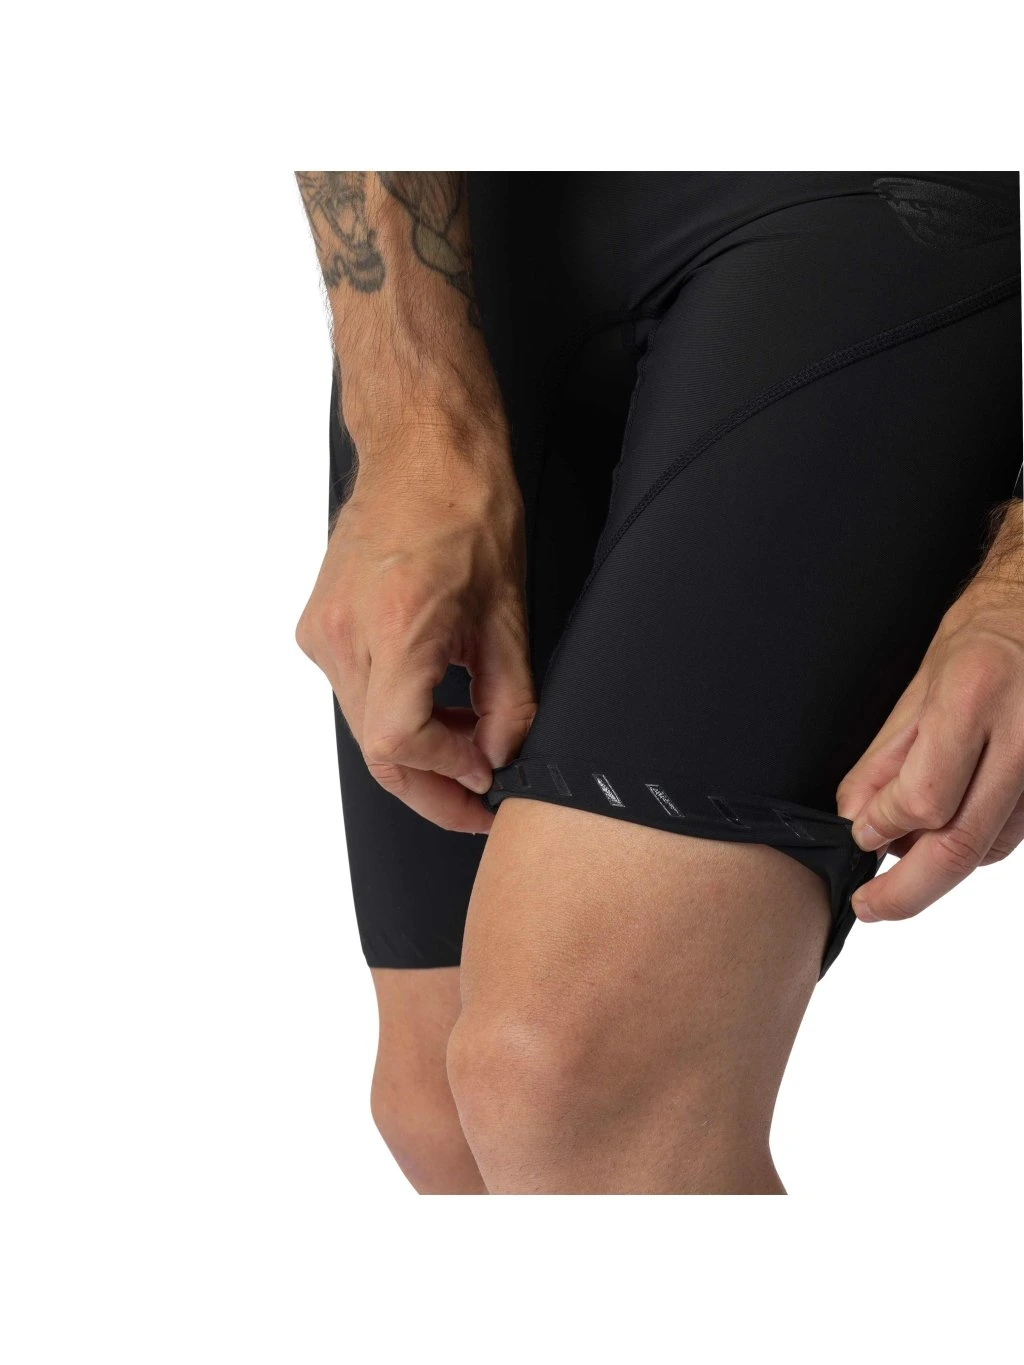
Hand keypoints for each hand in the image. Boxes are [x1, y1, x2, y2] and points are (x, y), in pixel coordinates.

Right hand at [296, 426, 535, 833]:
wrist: (421, 449)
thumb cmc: (467, 507)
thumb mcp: (508, 613)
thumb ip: (508, 698)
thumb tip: (499, 754)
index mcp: (396, 626)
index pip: (401, 743)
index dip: (448, 774)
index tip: (487, 775)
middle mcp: (345, 633)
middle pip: (377, 749)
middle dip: (432, 785)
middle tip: (476, 801)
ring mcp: (323, 631)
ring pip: (365, 727)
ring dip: (417, 750)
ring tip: (468, 741)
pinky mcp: (318, 627)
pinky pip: (355, 694)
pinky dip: (395, 714)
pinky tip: (436, 704)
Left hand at [836, 562, 1023, 923]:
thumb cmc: (983, 639)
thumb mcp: (919, 688)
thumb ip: (885, 761)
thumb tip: (856, 819)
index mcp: (972, 699)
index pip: (923, 799)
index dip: (882, 827)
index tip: (858, 836)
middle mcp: (1021, 739)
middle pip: (961, 845)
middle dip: (907, 890)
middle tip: (871, 905)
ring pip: (989, 848)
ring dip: (939, 868)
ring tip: (904, 858)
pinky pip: (1012, 836)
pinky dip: (975, 846)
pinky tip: (948, 832)